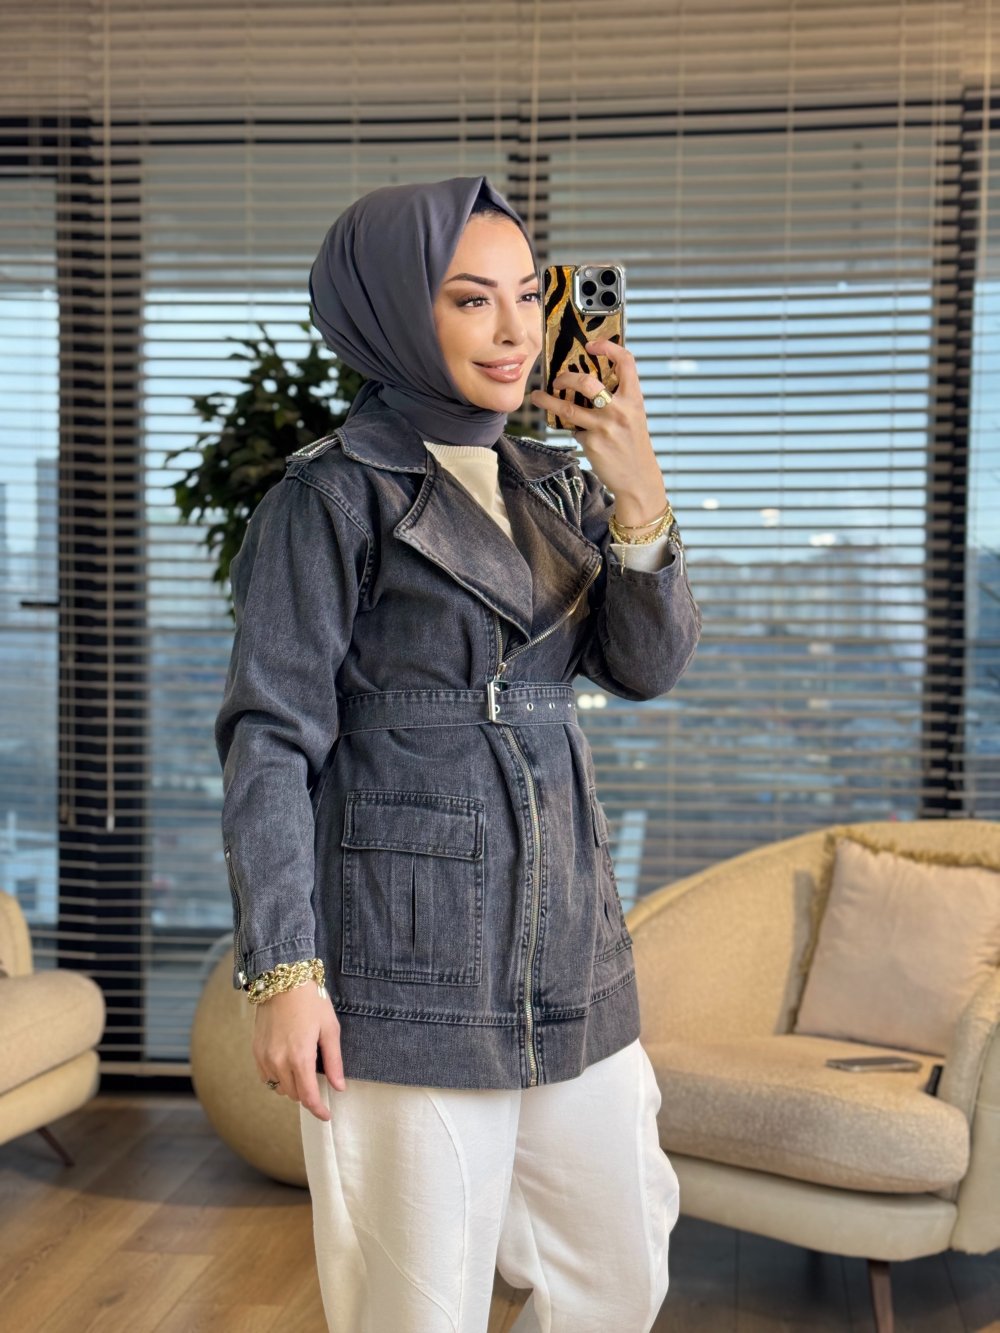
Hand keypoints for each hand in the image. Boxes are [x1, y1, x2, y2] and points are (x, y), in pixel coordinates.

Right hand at [253, 982, 346, 1121]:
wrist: (282, 980)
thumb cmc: (311, 1002)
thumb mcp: (330, 1029)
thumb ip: (334, 1062)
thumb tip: (339, 1087)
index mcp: (300, 1058)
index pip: (308, 1097)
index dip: (318, 1110)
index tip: (326, 1115)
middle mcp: (279, 1061)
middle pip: (294, 1094)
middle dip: (308, 1095)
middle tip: (319, 1083)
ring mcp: (264, 1057)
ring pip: (279, 1088)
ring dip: (292, 1087)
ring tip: (304, 1071)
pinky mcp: (256, 1051)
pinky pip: (266, 1076)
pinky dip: (278, 1078)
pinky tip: (288, 1065)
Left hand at [529, 339, 666, 520]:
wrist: (638, 478)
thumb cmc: (633, 443)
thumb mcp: (633, 415)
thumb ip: (617, 398)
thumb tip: (586, 382)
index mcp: (634, 398)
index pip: (626, 362)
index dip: (607, 347)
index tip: (591, 346)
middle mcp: (620, 410)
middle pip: (586, 381)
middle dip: (565, 377)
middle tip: (557, 379)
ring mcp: (604, 427)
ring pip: (567, 407)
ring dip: (547, 400)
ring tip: (538, 397)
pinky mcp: (592, 443)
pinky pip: (573, 429)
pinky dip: (572, 428)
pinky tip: (575, 431)